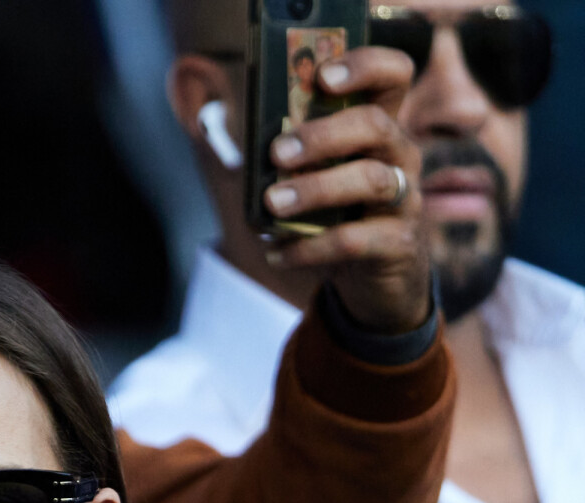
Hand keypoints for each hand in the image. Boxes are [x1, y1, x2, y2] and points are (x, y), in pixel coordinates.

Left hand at [261, 45, 428, 334]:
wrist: (375, 280)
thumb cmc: (341, 216)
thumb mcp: (323, 179)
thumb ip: (299, 157)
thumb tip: (253, 152)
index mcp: (381, 126)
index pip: (394, 75)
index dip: (366, 65)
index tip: (323, 76)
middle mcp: (400, 154)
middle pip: (375, 124)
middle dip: (323, 134)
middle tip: (278, 152)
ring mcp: (406, 198)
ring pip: (369, 180)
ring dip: (315, 189)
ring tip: (272, 203)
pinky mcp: (399, 243)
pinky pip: (353, 241)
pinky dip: (308, 248)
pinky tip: (276, 253)